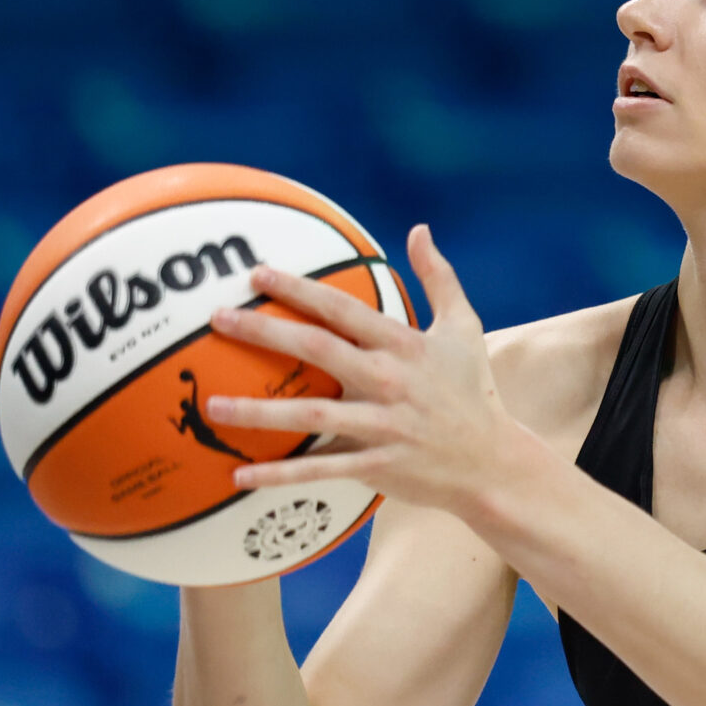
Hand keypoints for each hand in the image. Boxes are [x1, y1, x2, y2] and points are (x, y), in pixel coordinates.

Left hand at [204, 226, 523, 516]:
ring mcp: (381, 425)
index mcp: (404, 345)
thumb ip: (439, 277)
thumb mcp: (464, 328)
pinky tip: (239, 475)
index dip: (299, 290)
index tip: (258, 275)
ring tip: (212, 406)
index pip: (343, 310)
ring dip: (259, 413)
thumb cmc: (474, 392)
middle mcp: (389, 381)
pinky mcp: (377, 464)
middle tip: (218, 319)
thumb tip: (420, 230)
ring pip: (312, 415)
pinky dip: (280, 474)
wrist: (493, 462)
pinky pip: (321, 470)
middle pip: (318, 350)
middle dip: (265, 332)